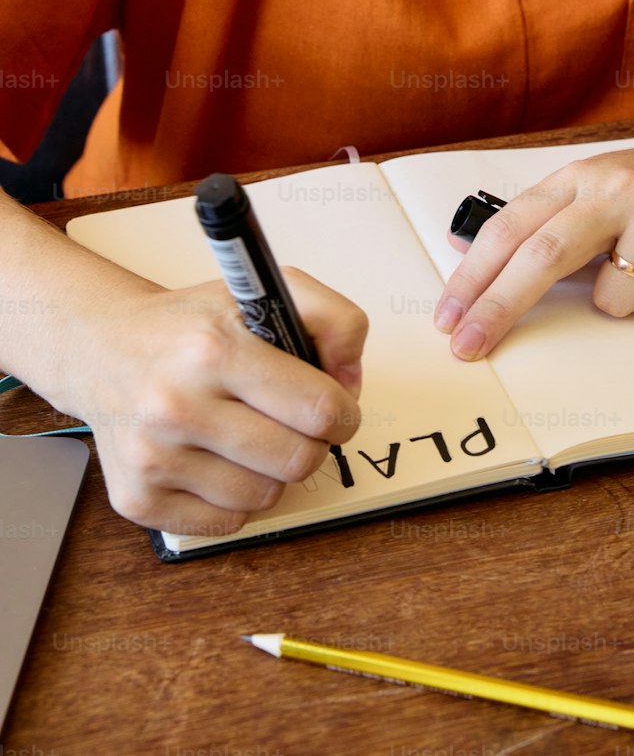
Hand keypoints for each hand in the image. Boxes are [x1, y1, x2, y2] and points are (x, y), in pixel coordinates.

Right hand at [79, 268, 366, 535]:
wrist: (102, 348)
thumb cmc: (190, 325)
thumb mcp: (264, 291)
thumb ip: (332, 320)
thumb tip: (350, 384)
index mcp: (214, 348)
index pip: (318, 408)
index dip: (342, 412)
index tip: (335, 408)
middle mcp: (177, 404)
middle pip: (297, 460)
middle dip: (311, 442)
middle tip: (293, 422)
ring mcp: (153, 457)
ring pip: (266, 497)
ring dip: (271, 470)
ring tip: (248, 434)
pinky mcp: (137, 498)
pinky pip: (227, 522)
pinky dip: (235, 497)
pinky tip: (217, 458)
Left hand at [433, 120, 633, 359]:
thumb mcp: (600, 182)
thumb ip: (546, 216)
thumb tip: (469, 251)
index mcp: (581, 174)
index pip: (511, 226)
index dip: (473, 274)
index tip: (447, 315)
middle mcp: (616, 186)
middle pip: (542, 255)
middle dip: (499, 307)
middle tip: (468, 347)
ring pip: (612, 296)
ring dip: (620, 301)